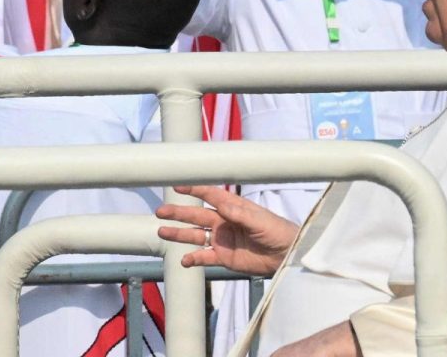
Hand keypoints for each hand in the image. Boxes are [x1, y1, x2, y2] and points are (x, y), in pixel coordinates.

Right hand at [156, 184, 299, 275]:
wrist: (285, 255)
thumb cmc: (277, 231)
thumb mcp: (260, 221)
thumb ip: (241, 215)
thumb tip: (223, 205)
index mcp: (234, 208)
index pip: (211, 195)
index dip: (195, 190)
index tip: (178, 185)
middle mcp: (224, 222)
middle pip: (197, 216)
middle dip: (179, 213)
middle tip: (161, 211)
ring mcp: (222, 240)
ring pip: (196, 235)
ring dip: (180, 234)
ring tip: (162, 232)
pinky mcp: (224, 257)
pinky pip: (205, 257)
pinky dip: (193, 258)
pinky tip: (183, 260)